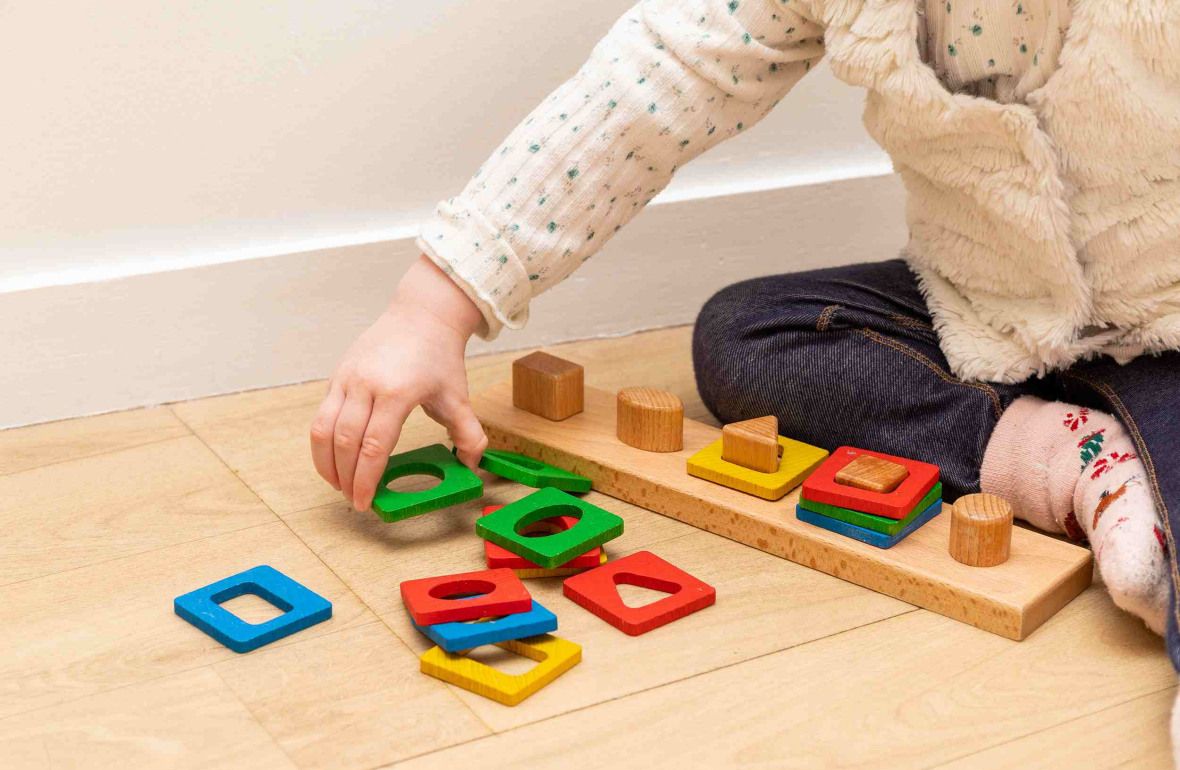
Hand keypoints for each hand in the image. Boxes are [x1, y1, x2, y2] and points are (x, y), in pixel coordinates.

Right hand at [311, 256, 486, 511]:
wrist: (421, 315)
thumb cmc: (439, 356)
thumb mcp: (458, 396)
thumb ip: (468, 433)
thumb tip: (473, 465)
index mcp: (397, 393)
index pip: (374, 446)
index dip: (366, 479)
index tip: (365, 502)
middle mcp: (366, 385)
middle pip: (344, 443)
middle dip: (346, 478)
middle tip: (354, 500)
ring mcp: (347, 379)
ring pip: (323, 430)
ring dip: (327, 464)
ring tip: (339, 485)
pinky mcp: (337, 376)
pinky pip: (321, 416)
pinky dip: (322, 444)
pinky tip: (333, 460)